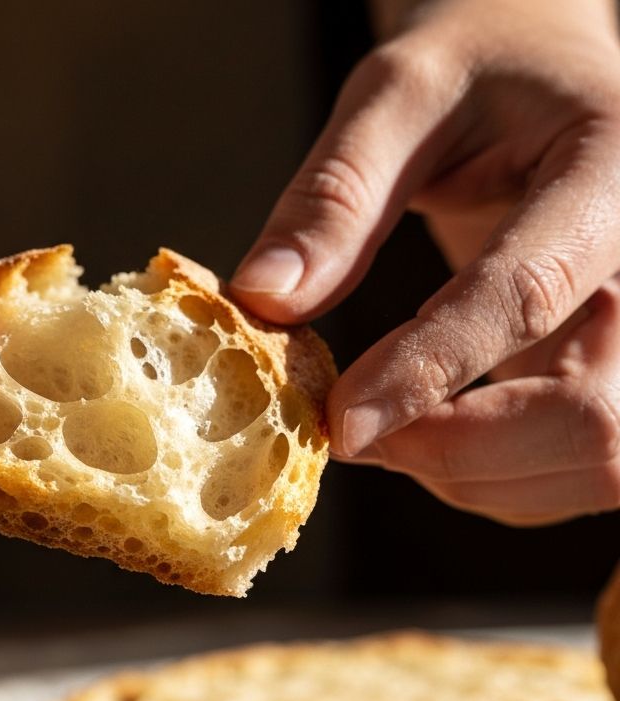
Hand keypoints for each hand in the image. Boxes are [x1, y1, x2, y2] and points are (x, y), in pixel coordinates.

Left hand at [232, 0, 619, 524]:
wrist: (536, 80)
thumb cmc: (473, 71)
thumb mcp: (398, 94)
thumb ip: (336, 196)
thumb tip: (265, 299)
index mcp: (615, 170)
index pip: (526, 296)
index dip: (427, 372)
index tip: (340, 424)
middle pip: (590, 418)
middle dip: (453, 449)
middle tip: (349, 430)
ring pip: (592, 465)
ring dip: (468, 475)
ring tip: (382, 426)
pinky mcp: (617, 374)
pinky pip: (576, 472)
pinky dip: (490, 479)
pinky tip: (426, 435)